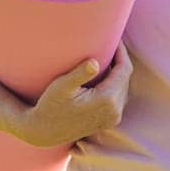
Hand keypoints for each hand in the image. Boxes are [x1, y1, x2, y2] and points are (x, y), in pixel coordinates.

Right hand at [13, 41, 132, 148]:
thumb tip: (95, 62)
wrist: (44, 131)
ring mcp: (113, 118)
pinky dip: (114, 84)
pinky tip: (103, 75)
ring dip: (117, 73)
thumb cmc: (49, 105)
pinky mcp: (109, 121)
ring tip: (107, 57)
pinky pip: (119, 97)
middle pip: (125, 78)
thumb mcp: (61, 86)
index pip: (124, 69)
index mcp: (107, 100)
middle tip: (111, 45)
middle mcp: (115, 111)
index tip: (116, 38)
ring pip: (123, 88)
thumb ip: (79, 73)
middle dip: (120, 61)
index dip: (121, 52)